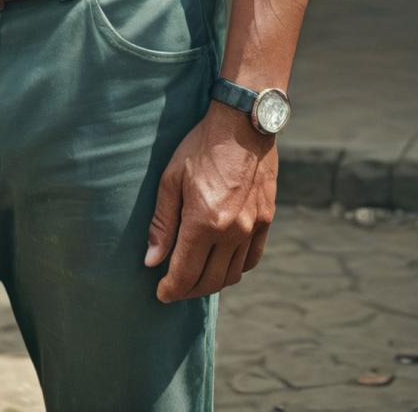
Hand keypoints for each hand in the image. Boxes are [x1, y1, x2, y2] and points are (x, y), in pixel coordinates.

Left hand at [144, 99, 276, 300]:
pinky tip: (222, 263)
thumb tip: (151, 261)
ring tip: (195, 276)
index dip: (171, 290)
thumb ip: (162, 224)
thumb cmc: (200, 147)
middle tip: (174, 287)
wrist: (242, 124)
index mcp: (204, 222)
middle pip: (209, 281)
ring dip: (211, 282)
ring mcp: (252, 228)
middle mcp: (232, 232)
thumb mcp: (171, 180)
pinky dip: (235, 269)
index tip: (161, 294)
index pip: (185, 274)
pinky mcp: (266, 221)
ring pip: (231, 275)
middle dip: (188, 290)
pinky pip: (251, 260)